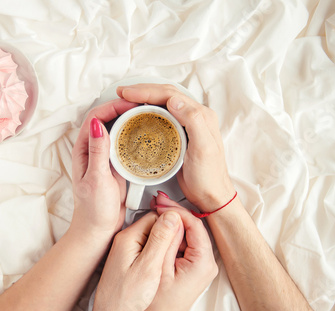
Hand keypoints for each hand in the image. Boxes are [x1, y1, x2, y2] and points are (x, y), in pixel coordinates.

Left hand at [70, 98, 137, 242]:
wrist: (98, 229)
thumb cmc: (93, 209)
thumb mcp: (96, 179)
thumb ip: (98, 152)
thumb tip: (98, 124)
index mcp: (83, 149)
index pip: (96, 117)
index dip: (113, 106)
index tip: (131, 103)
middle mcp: (92, 149)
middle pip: (107, 119)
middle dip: (123, 108)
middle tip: (143, 105)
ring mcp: (105, 157)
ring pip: (117, 130)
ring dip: (130, 120)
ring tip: (147, 115)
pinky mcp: (116, 165)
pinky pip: (125, 144)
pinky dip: (134, 136)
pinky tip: (146, 136)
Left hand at [91, 211, 181, 310]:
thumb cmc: (125, 297)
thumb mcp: (148, 267)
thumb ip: (160, 240)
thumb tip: (171, 216)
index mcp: (128, 238)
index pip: (155, 216)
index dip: (172, 223)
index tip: (184, 232)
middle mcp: (124, 240)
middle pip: (153, 225)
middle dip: (169, 233)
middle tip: (179, 247)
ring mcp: (125, 250)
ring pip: (151, 236)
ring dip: (163, 244)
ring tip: (170, 258)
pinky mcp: (127, 259)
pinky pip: (146, 247)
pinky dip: (156, 253)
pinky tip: (160, 265)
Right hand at [116, 84, 235, 212]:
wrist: (211, 196)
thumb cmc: (209, 177)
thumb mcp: (203, 148)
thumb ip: (193, 121)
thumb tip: (174, 100)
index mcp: (201, 115)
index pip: (170, 94)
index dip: (147, 91)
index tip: (128, 93)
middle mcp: (195, 116)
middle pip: (166, 94)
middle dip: (143, 90)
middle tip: (123, 92)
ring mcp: (187, 126)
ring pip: (163, 104)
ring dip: (144, 98)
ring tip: (127, 98)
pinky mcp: (180, 136)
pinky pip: (162, 117)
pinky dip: (148, 111)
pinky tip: (138, 114)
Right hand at [136, 192, 217, 310]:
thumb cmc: (157, 304)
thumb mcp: (158, 267)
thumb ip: (166, 239)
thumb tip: (169, 216)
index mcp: (203, 262)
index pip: (195, 224)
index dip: (176, 211)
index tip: (161, 204)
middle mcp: (207, 263)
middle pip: (193, 227)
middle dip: (174, 215)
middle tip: (157, 204)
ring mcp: (202, 265)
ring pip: (188, 234)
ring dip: (172, 224)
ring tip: (155, 214)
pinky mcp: (194, 266)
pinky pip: (185, 243)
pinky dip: (172, 235)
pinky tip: (159, 230)